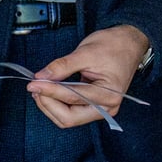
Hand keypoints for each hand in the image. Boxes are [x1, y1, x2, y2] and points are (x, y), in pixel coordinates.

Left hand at [25, 25, 148, 127]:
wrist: (129, 43)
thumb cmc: (113, 45)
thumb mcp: (86, 52)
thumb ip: (62, 66)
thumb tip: (41, 77)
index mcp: (109, 94)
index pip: (72, 97)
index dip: (49, 90)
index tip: (33, 82)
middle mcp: (106, 107)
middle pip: (69, 117)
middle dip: (48, 104)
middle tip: (34, 87)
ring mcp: (101, 109)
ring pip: (68, 118)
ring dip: (50, 106)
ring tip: (40, 88)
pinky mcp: (94, 105)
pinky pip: (72, 112)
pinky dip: (57, 104)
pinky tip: (49, 92)